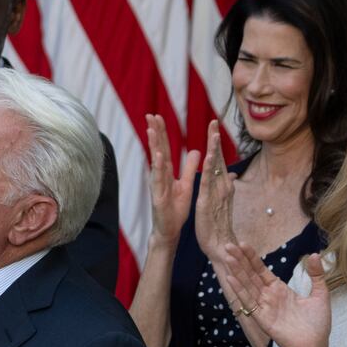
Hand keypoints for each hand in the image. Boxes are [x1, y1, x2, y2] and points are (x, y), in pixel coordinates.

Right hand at [144, 113, 198, 249]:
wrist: (170, 230)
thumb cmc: (175, 209)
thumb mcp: (187, 185)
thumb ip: (190, 168)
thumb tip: (196, 150)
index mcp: (167, 173)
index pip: (164, 148)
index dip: (162, 133)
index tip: (158, 116)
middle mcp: (160, 176)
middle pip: (157, 150)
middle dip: (154, 133)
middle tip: (150, 115)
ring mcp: (157, 186)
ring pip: (155, 162)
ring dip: (154, 146)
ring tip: (152, 130)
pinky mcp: (158, 197)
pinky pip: (158, 181)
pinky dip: (158, 168)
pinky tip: (158, 156)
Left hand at [195, 120, 238, 262]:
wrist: (221, 246)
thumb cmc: (219, 225)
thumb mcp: (221, 201)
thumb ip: (225, 186)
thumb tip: (231, 175)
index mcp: (222, 185)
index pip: (219, 159)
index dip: (216, 142)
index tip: (214, 125)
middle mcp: (223, 186)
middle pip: (219, 158)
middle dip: (216, 139)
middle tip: (214, 120)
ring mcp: (216, 193)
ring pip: (215, 167)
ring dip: (214, 148)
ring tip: (213, 132)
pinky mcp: (207, 201)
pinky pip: (207, 182)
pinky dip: (207, 169)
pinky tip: (207, 157)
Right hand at [217, 249, 331, 346]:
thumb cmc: (318, 324)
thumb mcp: (320, 294)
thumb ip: (316, 274)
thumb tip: (313, 254)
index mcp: (279, 290)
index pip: (261, 270)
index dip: (252, 258)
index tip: (243, 244)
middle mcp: (269, 297)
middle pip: (250, 275)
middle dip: (239, 260)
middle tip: (228, 245)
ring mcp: (264, 307)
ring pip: (247, 286)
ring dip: (236, 272)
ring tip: (227, 257)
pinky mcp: (262, 319)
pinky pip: (249, 303)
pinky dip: (239, 291)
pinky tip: (231, 279)